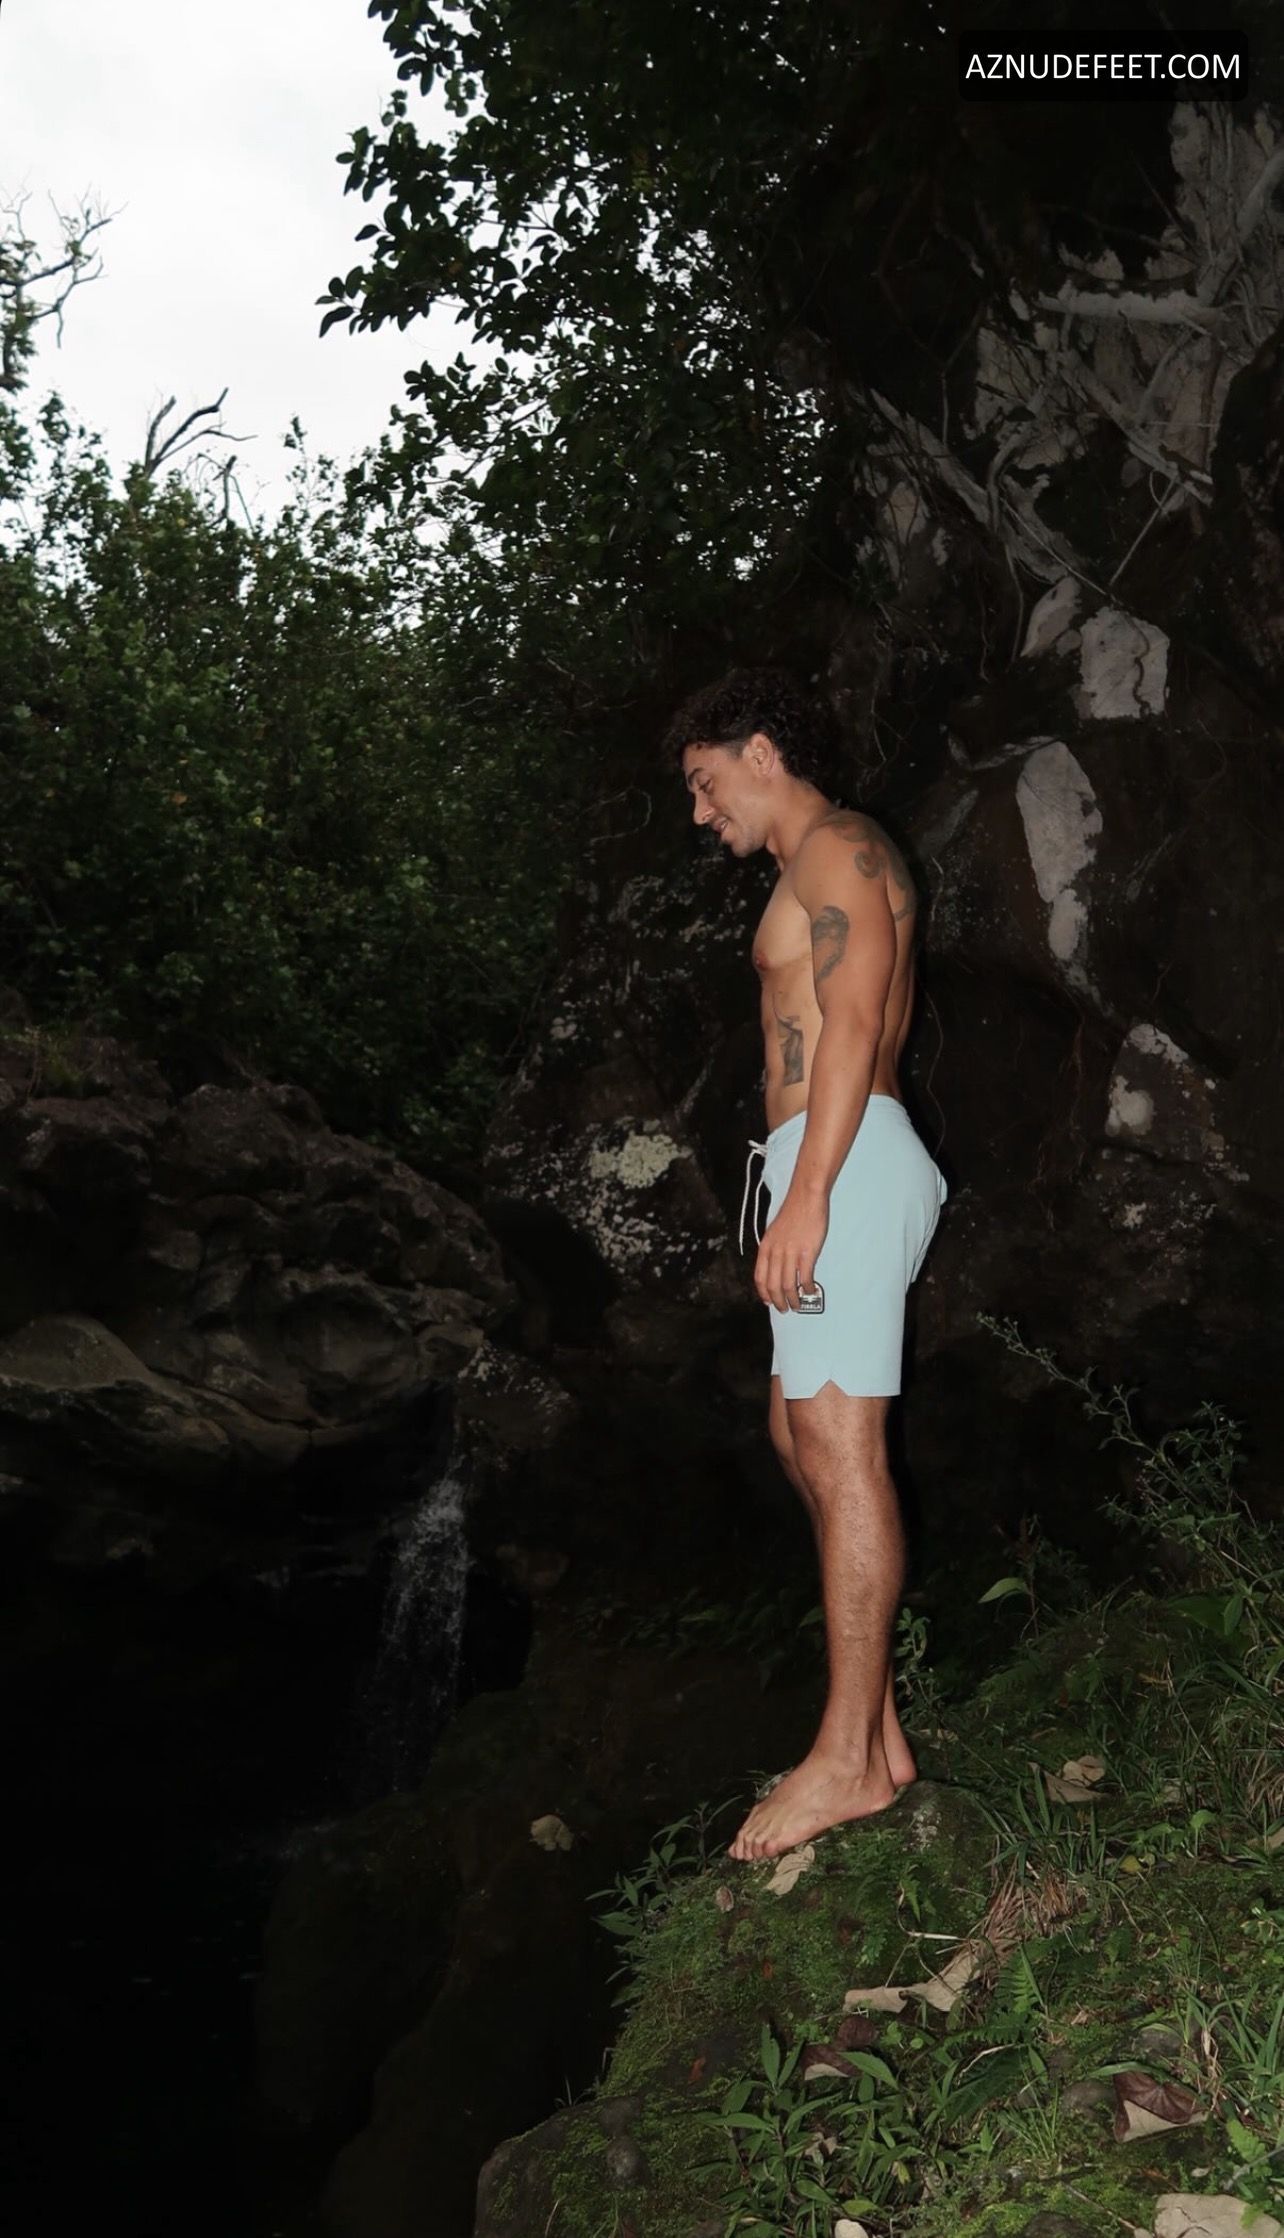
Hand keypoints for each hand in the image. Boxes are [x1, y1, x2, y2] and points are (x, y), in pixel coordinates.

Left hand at [754, 1188, 828, 1312]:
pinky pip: (805, 1277)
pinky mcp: (807, 1253)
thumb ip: (773, 1250)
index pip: (760, 1277)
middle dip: (778, 1301)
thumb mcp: (774, 1232)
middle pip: (773, 1285)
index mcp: (765, 1248)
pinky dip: (808, 1288)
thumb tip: (775, 1268)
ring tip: (797, 1305)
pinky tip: (811, 1290)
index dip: (763, 1293)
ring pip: (788, 1285)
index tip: (768, 1302)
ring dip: (793, 1299)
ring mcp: (791, 1253)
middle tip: (784, 1309)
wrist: (805, 1198)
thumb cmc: (792, 1213)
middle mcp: (775, 1252)